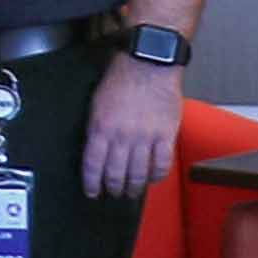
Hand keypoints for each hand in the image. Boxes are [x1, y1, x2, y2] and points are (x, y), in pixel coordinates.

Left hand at [84, 55, 184, 198]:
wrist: (149, 64)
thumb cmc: (122, 78)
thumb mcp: (97, 104)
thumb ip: (96, 129)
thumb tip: (95, 150)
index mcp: (101, 128)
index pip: (93, 166)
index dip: (92, 184)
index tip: (92, 192)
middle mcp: (122, 136)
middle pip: (115, 174)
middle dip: (113, 188)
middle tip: (113, 193)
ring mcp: (145, 137)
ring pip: (138, 173)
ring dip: (134, 187)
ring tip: (131, 192)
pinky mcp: (166, 135)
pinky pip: (162, 163)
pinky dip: (157, 175)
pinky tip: (153, 178)